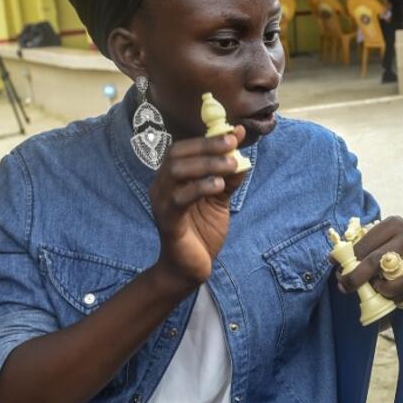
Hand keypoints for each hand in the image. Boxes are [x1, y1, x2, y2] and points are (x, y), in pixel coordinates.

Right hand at [148, 126, 248, 290]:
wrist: (190, 269)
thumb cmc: (201, 232)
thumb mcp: (219, 200)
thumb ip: (227, 178)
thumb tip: (241, 155)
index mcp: (171, 179)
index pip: (184, 149)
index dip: (208, 138)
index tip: (234, 133)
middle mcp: (161, 186)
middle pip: (177, 154)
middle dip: (207, 146)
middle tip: (232, 145)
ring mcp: (161, 203)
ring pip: (177, 171)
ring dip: (207, 164)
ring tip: (231, 165)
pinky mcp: (168, 221)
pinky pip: (180, 198)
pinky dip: (200, 187)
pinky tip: (219, 186)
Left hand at [337, 217, 402, 302]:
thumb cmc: (396, 246)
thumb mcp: (382, 239)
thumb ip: (363, 247)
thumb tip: (334, 259)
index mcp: (393, 224)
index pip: (365, 244)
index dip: (347, 258)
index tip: (335, 267)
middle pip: (375, 260)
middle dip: (355, 277)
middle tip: (344, 286)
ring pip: (392, 278)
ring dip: (376, 288)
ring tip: (372, 288)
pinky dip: (393, 293)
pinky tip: (387, 291)